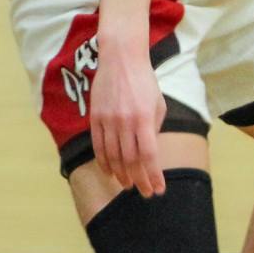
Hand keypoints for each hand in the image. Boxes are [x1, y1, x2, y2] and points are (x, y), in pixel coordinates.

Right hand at [88, 40, 166, 196]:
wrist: (121, 59)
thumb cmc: (145, 81)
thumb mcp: (158, 103)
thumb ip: (154, 128)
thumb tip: (149, 152)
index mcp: (145, 118)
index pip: (149, 155)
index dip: (153, 175)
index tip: (158, 189)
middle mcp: (125, 122)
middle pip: (131, 161)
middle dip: (139, 180)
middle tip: (145, 193)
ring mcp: (108, 120)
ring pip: (113, 157)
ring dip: (121, 175)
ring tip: (129, 185)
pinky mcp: (95, 118)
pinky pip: (98, 147)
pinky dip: (104, 163)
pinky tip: (110, 172)